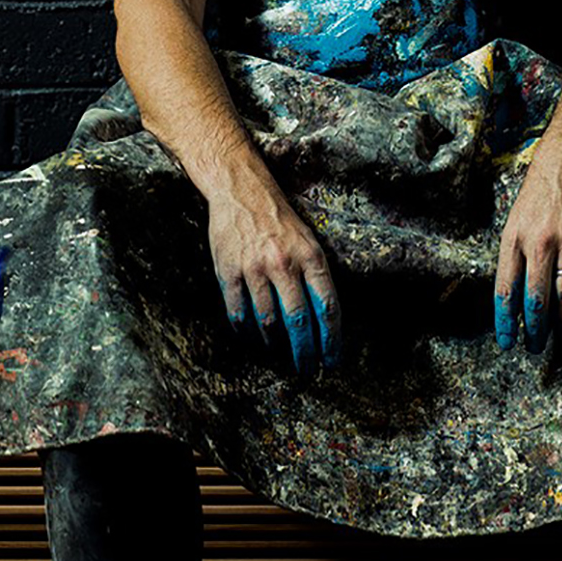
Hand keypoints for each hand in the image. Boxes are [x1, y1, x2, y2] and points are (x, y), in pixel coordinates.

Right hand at [208, 180, 341, 375]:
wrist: (242, 191)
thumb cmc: (280, 220)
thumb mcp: (309, 241)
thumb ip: (316, 276)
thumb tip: (325, 319)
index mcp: (310, 256)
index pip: (328, 306)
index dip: (332, 339)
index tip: (332, 361)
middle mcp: (284, 263)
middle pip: (299, 321)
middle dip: (304, 352)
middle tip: (306, 369)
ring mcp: (254, 268)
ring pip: (268, 322)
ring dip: (275, 345)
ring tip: (279, 355)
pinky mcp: (229, 271)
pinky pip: (238, 312)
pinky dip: (246, 331)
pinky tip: (251, 338)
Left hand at [494, 131, 561, 353]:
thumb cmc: (541, 191)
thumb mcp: (517, 218)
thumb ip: (516, 254)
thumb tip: (515, 296)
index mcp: (514, 237)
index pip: (506, 289)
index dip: (506, 321)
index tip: (507, 343)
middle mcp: (539, 241)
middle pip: (536, 299)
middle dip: (535, 329)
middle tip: (536, 345)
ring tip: (560, 332)